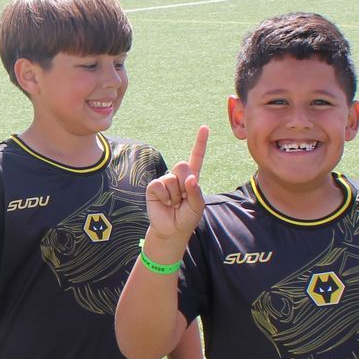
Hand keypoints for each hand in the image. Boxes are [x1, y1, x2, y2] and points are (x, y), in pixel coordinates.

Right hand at [144, 126, 207, 247]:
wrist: (171, 230)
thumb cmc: (186, 218)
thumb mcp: (197, 206)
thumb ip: (196, 192)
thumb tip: (190, 178)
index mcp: (192, 178)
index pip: (197, 157)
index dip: (200, 142)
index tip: (204, 127)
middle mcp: (178, 176)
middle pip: (183, 165)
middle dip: (184, 184)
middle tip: (182, 199)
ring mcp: (165, 180)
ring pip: (172, 178)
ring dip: (175, 195)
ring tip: (174, 204)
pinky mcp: (153, 187)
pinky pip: (160, 185)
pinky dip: (165, 197)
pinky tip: (165, 203)